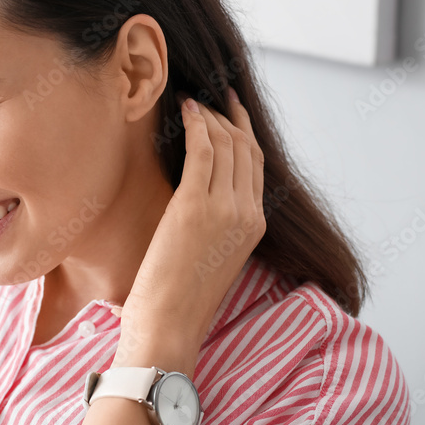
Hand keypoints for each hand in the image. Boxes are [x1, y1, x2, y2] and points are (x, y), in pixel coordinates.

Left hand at [117, 88, 265, 371]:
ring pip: (225, 144)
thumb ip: (216, 225)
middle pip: (244, 148)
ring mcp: (225, 209)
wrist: (169, 325)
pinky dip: (196, 124)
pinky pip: (203, 151)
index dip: (244, 130)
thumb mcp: (211, 257)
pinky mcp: (195, 207)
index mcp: (255, 227)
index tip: (230, 108)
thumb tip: (200, 199)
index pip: (255, 165)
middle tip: (207, 98)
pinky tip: (185, 109)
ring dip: (208, 116)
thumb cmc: (179, 298)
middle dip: (226, 116)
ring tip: (190, 102)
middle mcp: (248, 214)